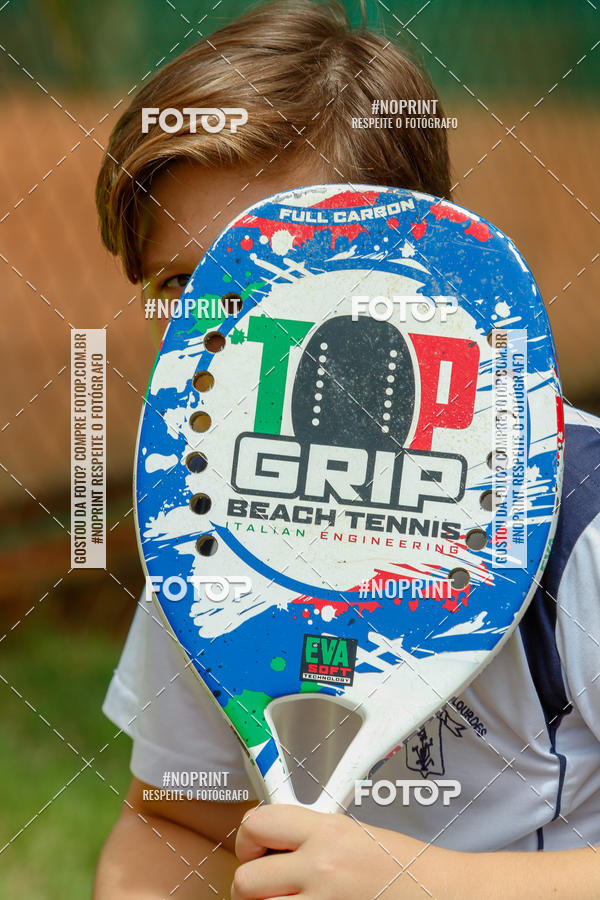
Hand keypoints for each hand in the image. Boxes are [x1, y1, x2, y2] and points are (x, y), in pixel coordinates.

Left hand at [231, 803, 431, 899]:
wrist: (441, 893)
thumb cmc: (401, 868)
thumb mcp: (352, 833)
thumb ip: (309, 834)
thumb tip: (269, 838)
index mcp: (327, 831)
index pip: (257, 824)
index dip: (248, 841)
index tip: (255, 850)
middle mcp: (321, 867)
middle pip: (245, 879)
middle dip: (253, 884)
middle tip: (271, 884)